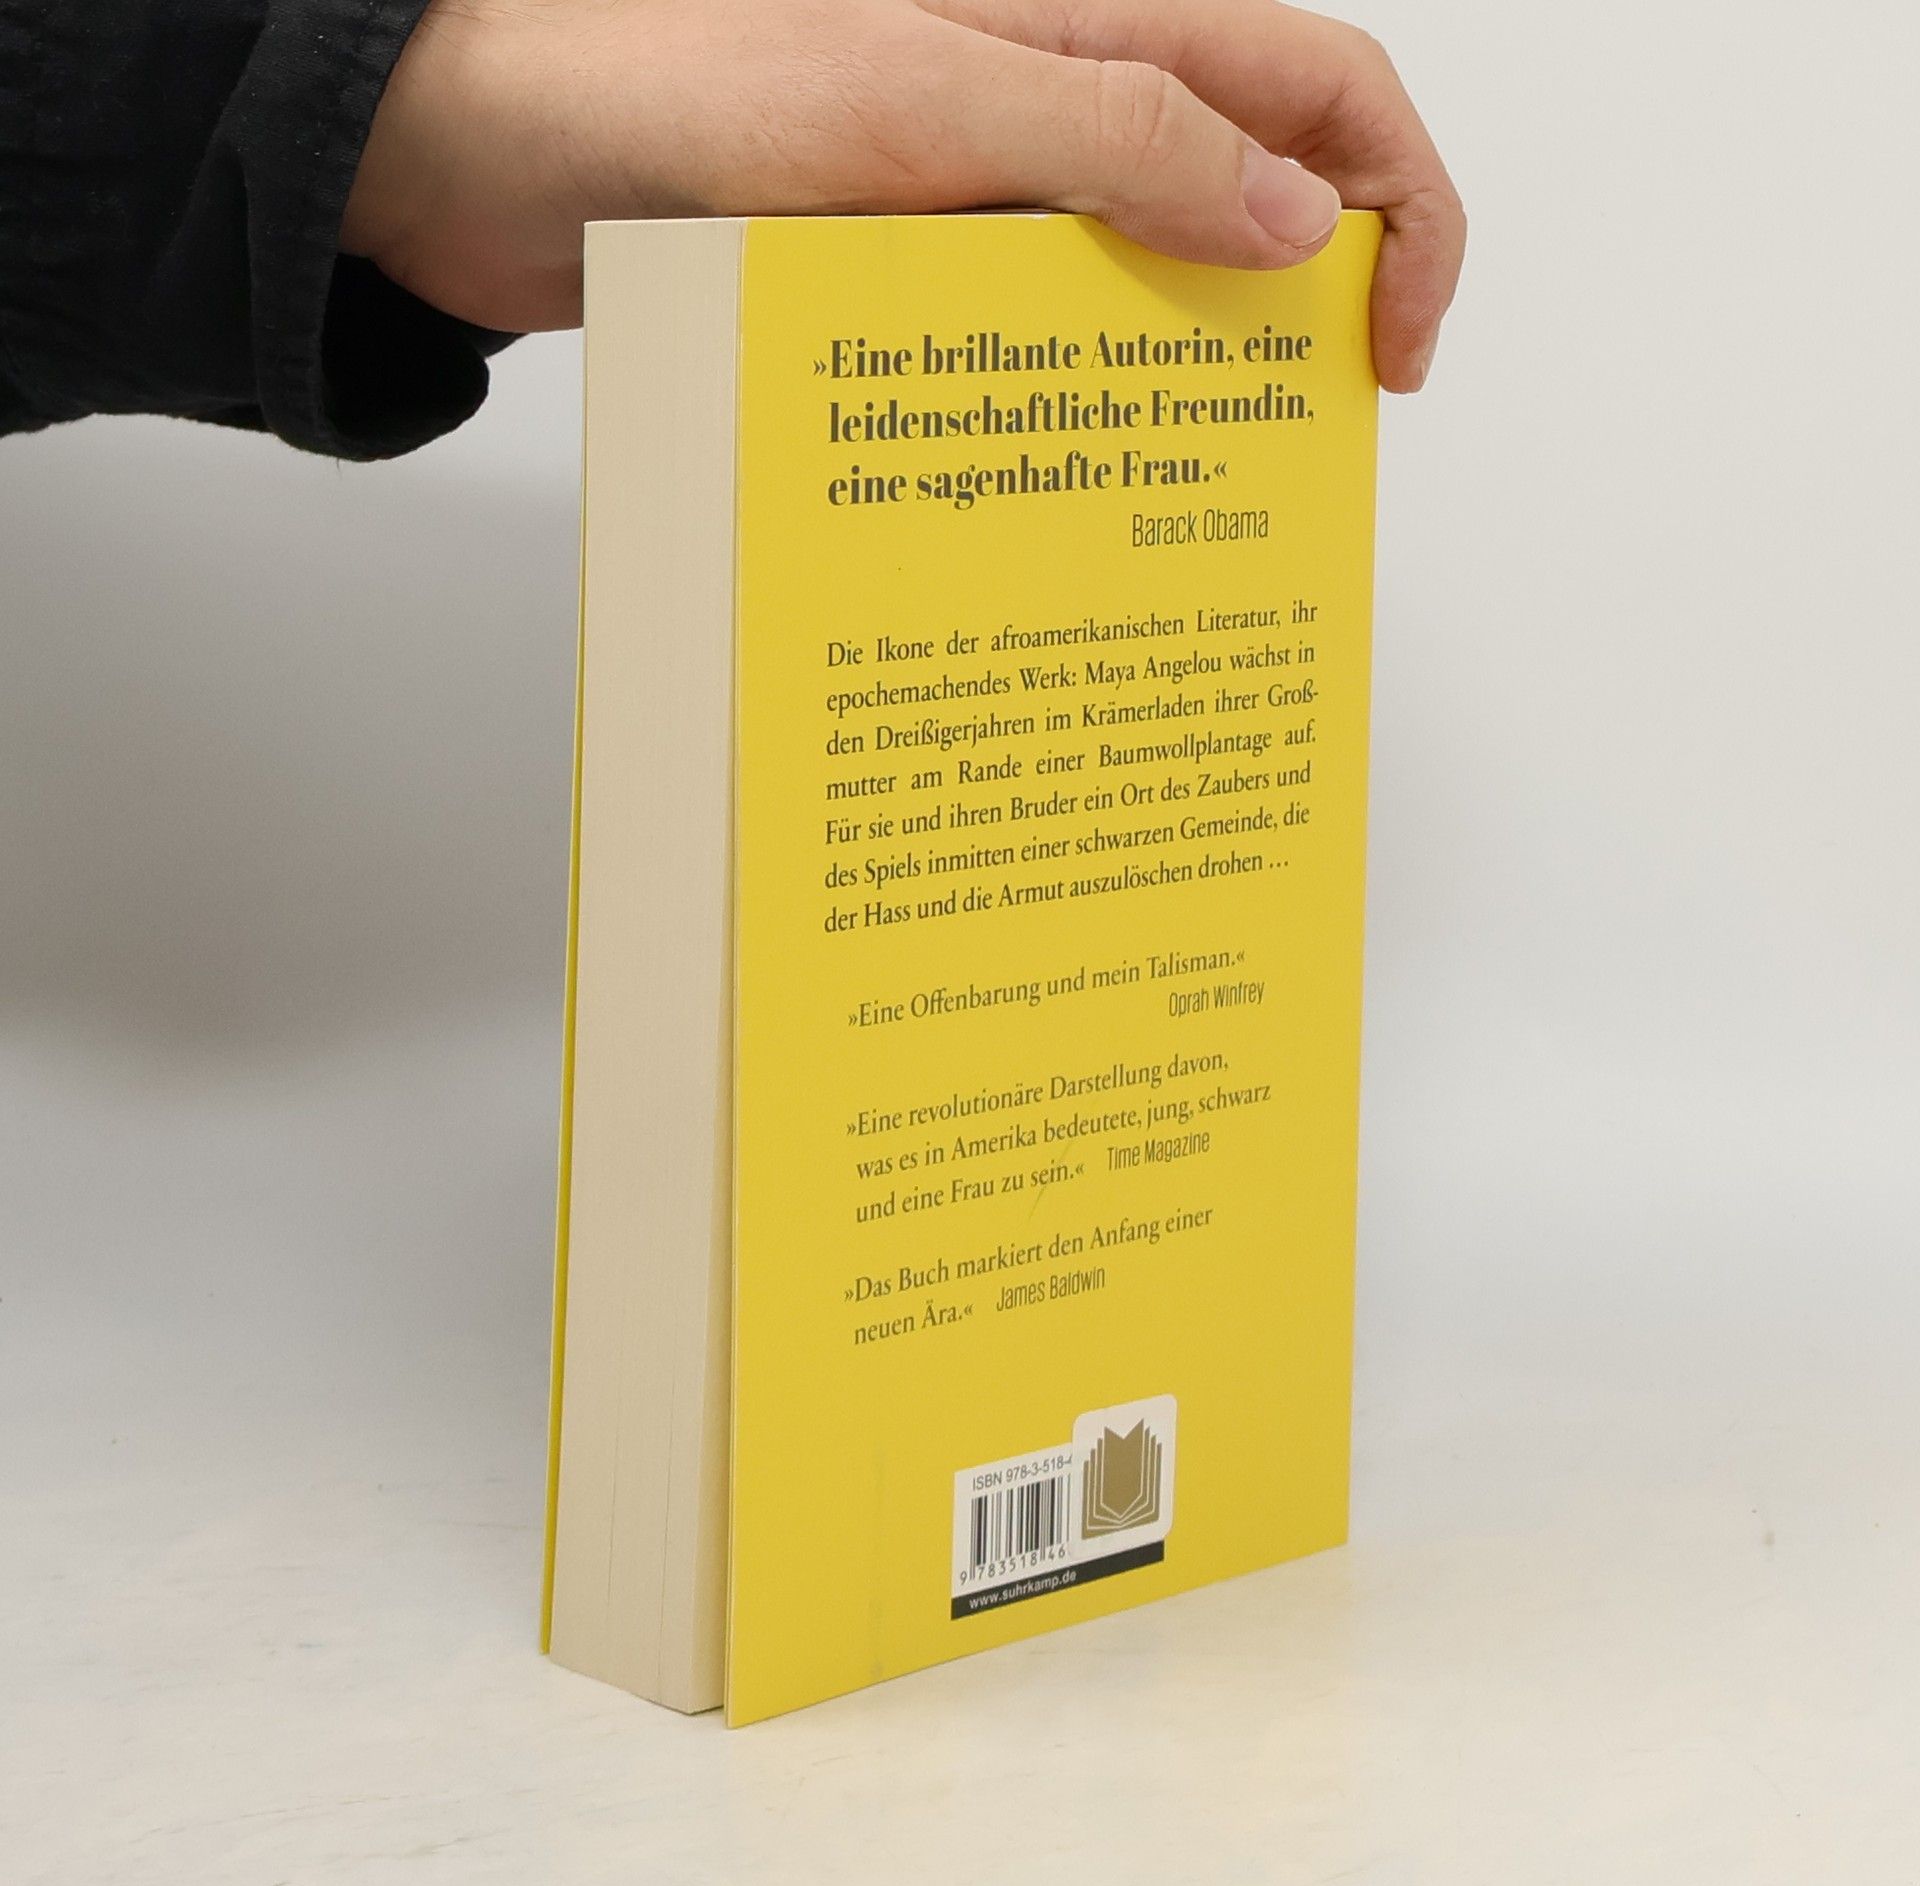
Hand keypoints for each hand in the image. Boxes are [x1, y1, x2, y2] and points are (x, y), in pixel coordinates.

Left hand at [342, 0, 1463, 390]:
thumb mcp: (924, 102)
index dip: (1398, 205)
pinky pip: (1033, 333)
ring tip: (1185, 489)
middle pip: (1253, 190)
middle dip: (1307, 306)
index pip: (1319, 87)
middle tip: (1297, 438)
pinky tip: (1064, 477)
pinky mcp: (912, 269)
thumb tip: (1295, 221)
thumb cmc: (672, 82)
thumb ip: (1118, 144)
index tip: (1393, 347)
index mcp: (1088, 25)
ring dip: (1183, 373)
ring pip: (1143, 278)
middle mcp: (1052, 106)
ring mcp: (982, 192)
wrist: (490, 149)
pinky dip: (1071, 401)